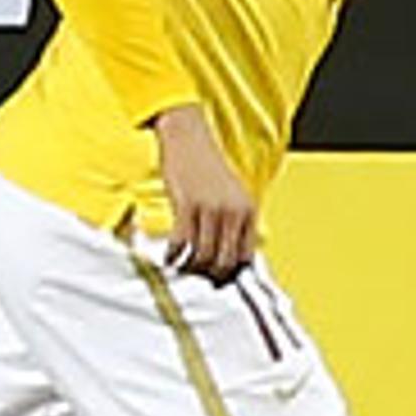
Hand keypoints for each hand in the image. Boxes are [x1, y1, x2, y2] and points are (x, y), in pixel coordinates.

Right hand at [150, 103, 256, 281]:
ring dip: (190, 268)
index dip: (231, 273)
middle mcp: (233, 211)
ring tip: (181, 268)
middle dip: (209, 275)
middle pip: (224, 260)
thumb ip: (233, 220)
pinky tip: (168, 257)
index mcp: (248, 209)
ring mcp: (210, 209)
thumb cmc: (205, 164)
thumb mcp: (230, 192)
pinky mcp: (187, 205)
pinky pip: (182, 242)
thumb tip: (224, 252)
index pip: (245, 255)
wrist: (188, 136)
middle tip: (196, 278)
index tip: (217, 278)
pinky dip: (174, 255)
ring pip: (203, 255)